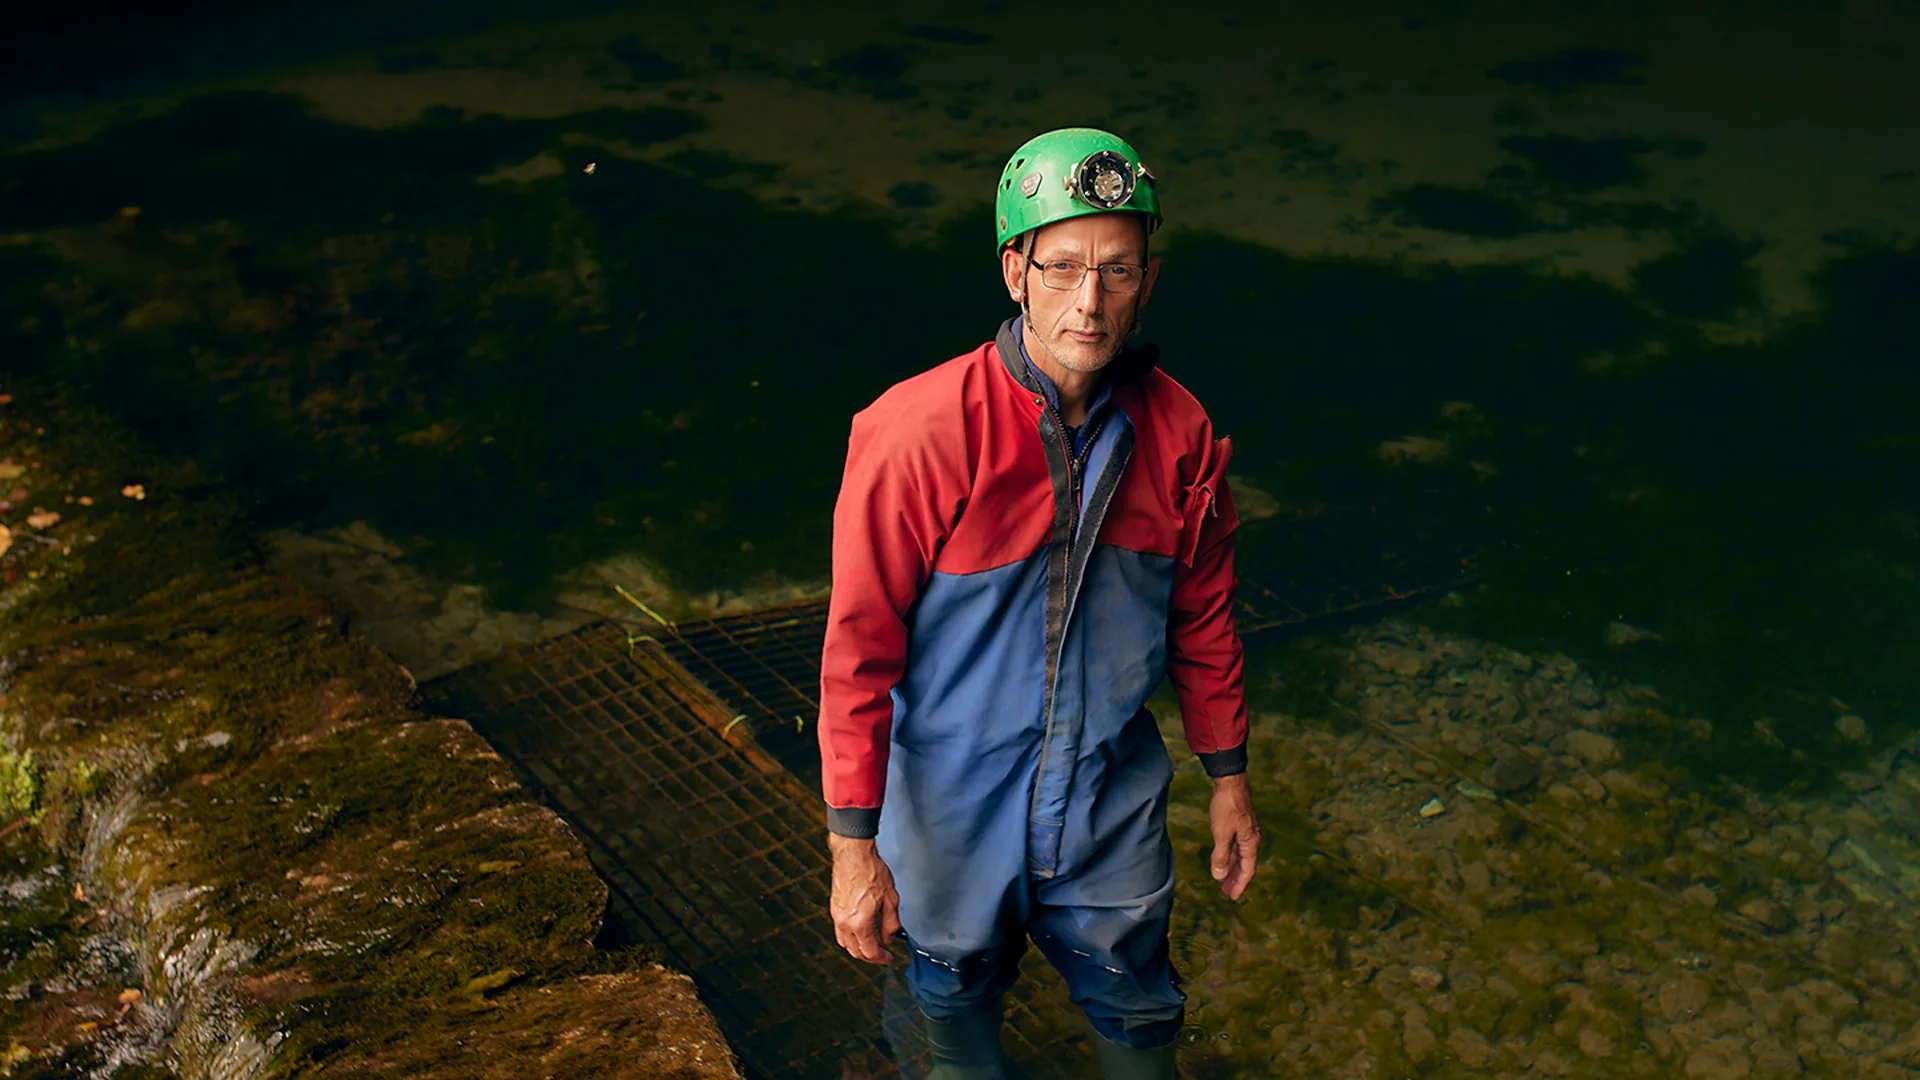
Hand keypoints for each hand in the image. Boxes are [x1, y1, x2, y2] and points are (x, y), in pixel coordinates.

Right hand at [829, 834, 901, 964]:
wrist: (853, 854)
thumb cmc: (872, 871)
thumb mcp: (891, 899)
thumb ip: (890, 924)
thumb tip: (889, 939)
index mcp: (860, 923)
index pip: (870, 952)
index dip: (882, 959)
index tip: (890, 958)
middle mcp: (845, 923)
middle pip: (856, 952)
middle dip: (871, 958)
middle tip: (883, 954)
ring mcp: (836, 916)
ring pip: (845, 944)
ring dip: (859, 950)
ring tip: (872, 946)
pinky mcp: (834, 908)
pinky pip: (840, 932)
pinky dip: (850, 939)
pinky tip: (860, 933)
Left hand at [1208, 773, 1259, 899]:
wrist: (1230, 781)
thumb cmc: (1227, 807)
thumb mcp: (1221, 834)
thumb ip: (1220, 856)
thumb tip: (1218, 876)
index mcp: (1250, 844)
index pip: (1247, 870)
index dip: (1239, 884)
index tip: (1232, 896)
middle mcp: (1251, 839)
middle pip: (1244, 865)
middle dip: (1235, 878)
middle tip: (1226, 891)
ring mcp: (1246, 831)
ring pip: (1239, 855)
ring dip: (1231, 867)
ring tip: (1223, 879)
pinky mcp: (1239, 824)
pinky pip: (1235, 846)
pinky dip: (1229, 855)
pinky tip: (1222, 858)